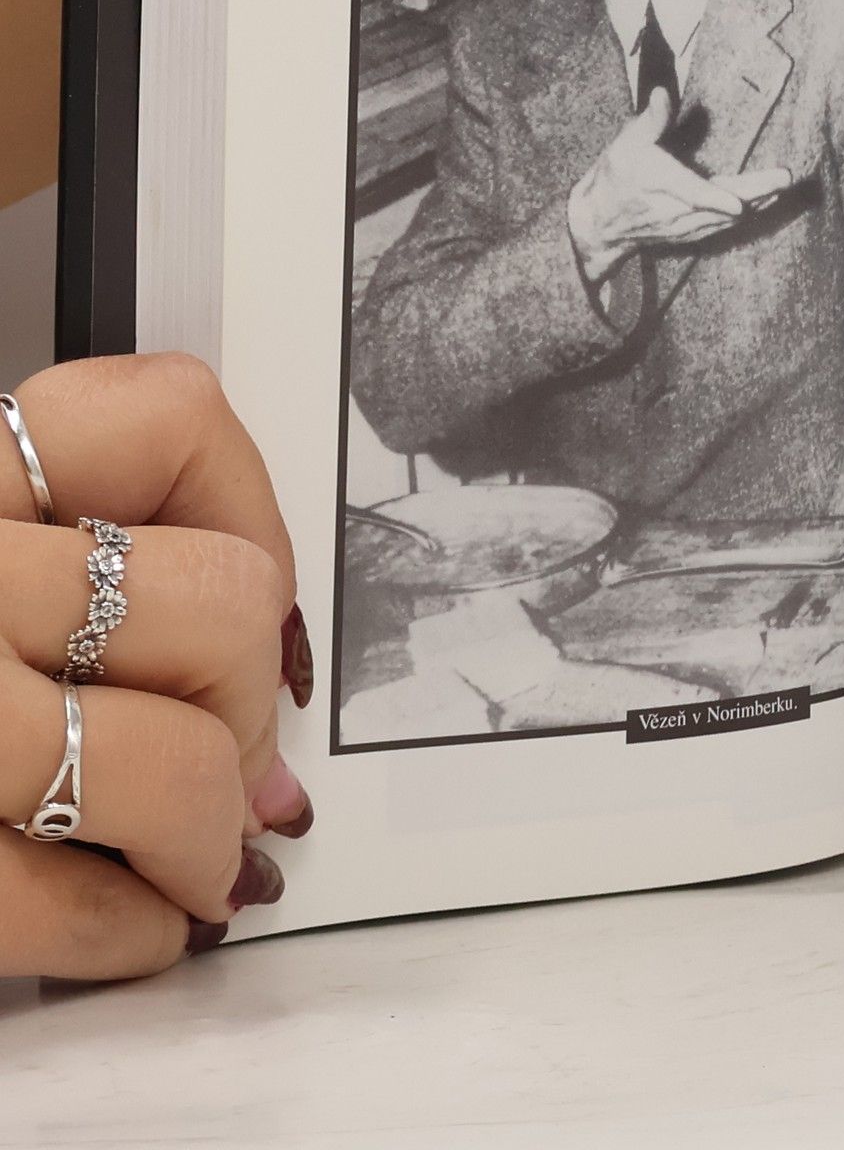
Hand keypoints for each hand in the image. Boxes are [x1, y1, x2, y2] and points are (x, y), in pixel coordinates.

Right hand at [0, 356, 311, 980]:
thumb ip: (74, 558)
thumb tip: (270, 674)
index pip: (168, 419)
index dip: (242, 512)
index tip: (242, 577)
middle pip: (221, 603)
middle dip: (242, 698)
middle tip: (220, 745)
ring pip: (176, 758)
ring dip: (207, 829)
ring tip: (196, 852)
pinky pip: (68, 903)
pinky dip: (132, 928)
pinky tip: (137, 924)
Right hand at [566, 87, 792, 284]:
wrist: (601, 223)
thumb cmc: (616, 177)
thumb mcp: (626, 144)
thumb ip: (650, 120)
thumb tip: (662, 93)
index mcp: (660, 184)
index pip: (690, 194)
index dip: (714, 200)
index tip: (738, 205)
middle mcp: (676, 211)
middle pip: (722, 206)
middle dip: (756, 192)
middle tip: (784, 177)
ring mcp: (686, 227)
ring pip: (728, 218)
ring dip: (758, 202)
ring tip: (783, 185)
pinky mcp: (693, 235)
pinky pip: (725, 226)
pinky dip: (748, 215)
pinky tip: (767, 201)